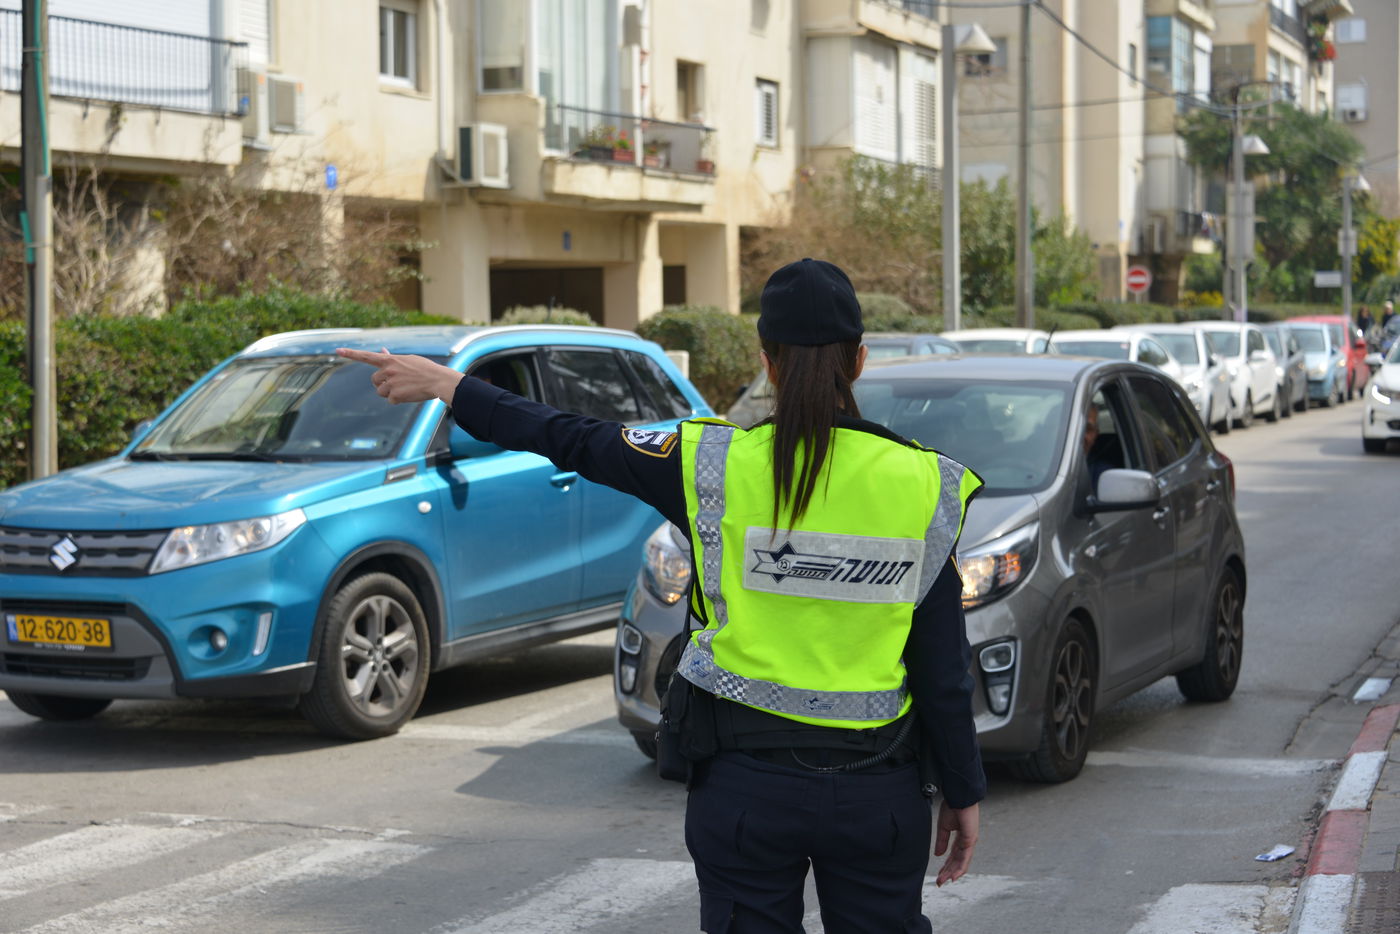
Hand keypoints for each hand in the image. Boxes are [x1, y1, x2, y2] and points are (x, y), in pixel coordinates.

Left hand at [336, 347, 462, 404]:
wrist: (438, 380)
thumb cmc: (425, 369)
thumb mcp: (407, 360)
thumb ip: (392, 358)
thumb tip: (382, 351)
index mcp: (390, 360)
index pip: (366, 356)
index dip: (351, 353)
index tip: (337, 351)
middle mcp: (387, 370)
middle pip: (374, 381)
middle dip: (382, 384)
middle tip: (396, 383)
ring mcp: (391, 383)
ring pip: (381, 392)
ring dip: (390, 392)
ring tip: (406, 388)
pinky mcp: (395, 395)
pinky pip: (391, 400)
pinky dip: (399, 399)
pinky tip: (409, 394)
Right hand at [934, 801, 977, 885]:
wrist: (958, 796)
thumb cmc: (953, 806)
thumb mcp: (943, 826)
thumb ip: (941, 841)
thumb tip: (938, 855)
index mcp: (961, 837)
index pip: (953, 856)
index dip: (946, 866)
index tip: (939, 875)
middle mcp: (966, 842)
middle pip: (957, 861)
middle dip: (948, 872)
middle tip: (939, 882)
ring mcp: (970, 841)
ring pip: (962, 862)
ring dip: (952, 873)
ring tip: (944, 881)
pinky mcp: (970, 839)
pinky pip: (965, 857)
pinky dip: (959, 868)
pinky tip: (954, 876)